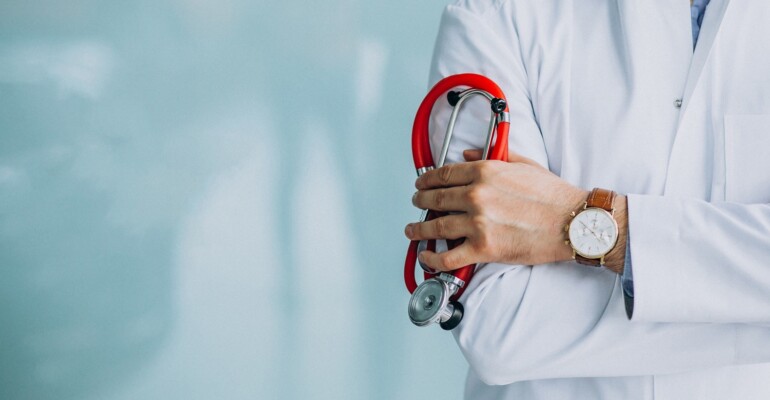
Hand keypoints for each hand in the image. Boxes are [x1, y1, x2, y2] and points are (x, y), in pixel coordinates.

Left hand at [405, 149, 588, 270]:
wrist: (572, 223)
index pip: (445, 174)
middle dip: (420, 201)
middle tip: (416, 203)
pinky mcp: (483, 249)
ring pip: (435, 227)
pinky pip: (448, 257)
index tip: (422, 183)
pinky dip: (432, 259)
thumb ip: (493, 157)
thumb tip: (468, 154)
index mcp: (485, 172)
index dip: (427, 180)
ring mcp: (478, 224)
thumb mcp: (523, 164)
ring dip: (419, 229)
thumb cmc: (553, 196)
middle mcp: (476, 196)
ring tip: (413, 230)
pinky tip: (426, 257)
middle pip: (435, 198)